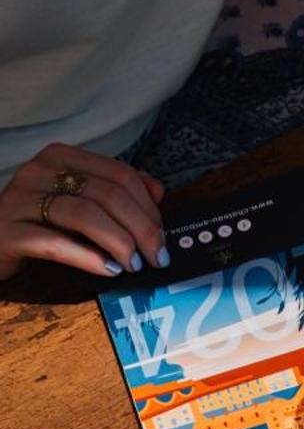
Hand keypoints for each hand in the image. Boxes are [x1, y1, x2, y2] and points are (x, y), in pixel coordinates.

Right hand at [0, 145, 167, 281]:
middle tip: (157, 257)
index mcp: (62, 158)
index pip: (121, 175)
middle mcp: (39, 171)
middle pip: (108, 195)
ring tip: (134, 264)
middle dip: (142, 229)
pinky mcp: (7, 232)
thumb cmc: (40, 222)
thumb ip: (117, 192)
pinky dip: (88, 257)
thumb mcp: (80, 202)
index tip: (163, 237)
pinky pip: (55, 243)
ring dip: (119, 243)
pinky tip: (109, 269)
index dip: (149, 208)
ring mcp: (20, 199)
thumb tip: (158, 191)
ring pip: (85, 215)